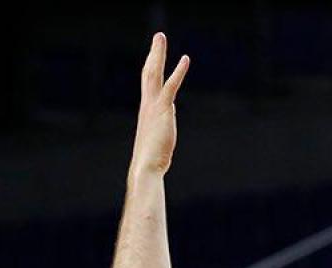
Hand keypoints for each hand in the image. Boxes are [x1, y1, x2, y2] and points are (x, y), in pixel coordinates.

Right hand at [129, 33, 189, 178]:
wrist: (147, 166)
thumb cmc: (152, 160)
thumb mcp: (157, 142)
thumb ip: (160, 133)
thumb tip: (162, 136)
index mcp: (147, 109)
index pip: (148, 83)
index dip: (152, 67)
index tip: (154, 55)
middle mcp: (147, 103)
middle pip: (149, 72)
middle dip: (154, 53)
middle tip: (158, 37)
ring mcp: (154, 105)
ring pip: (155, 73)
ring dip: (158, 53)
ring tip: (161, 37)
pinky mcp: (163, 110)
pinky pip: (171, 86)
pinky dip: (178, 72)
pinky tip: (185, 59)